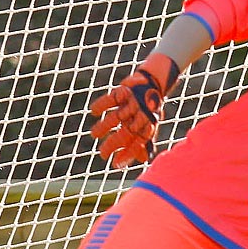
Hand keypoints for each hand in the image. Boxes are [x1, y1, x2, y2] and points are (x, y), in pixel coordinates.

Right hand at [88, 52, 179, 167]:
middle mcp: (141, 115)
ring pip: (117, 117)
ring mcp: (132, 103)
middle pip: (126, 132)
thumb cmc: (147, 110)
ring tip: (94, 135)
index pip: (138, 143)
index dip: (128, 154)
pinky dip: (102, 104)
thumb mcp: (148, 126)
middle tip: (102, 154)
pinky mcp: (125, 91)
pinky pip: (112, 98)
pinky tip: (94, 112)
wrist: (153, 84)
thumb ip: (145, 142)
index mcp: (147, 126)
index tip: (115, 165)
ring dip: (104, 126)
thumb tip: (143, 160)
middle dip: (113, 144)